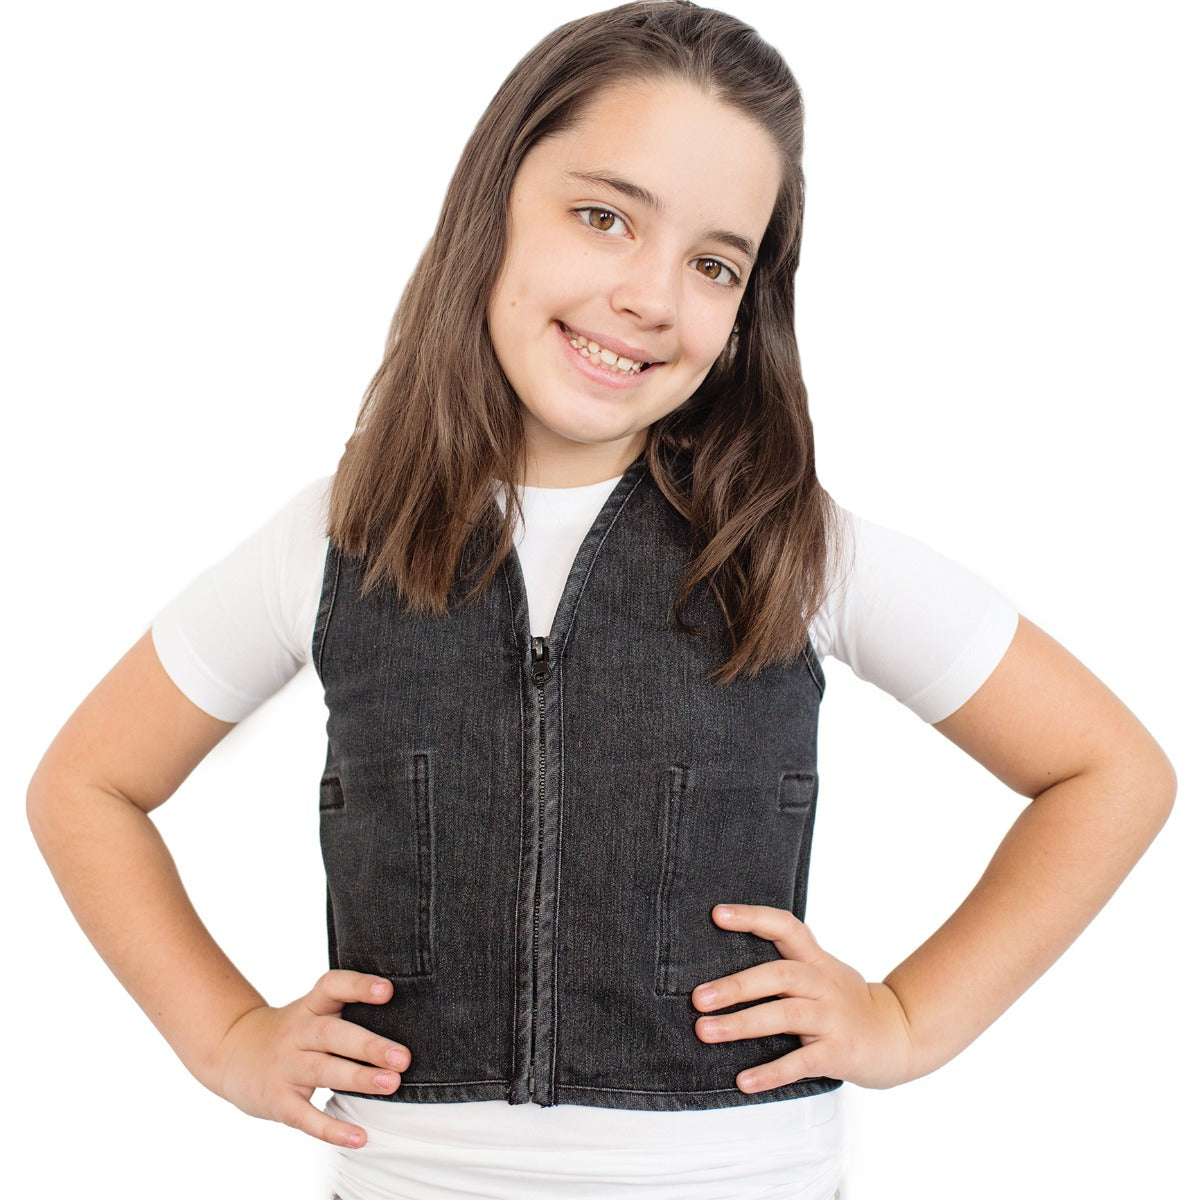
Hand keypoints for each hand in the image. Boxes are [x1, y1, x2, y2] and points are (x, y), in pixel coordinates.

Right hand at [211, 970, 410, 1147]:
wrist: (233, 1053)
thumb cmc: (294, 1032)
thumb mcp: (312, 1011)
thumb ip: (348, 1011)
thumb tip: (410, 1018)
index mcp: (310, 1006)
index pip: (332, 987)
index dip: (358, 986)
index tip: (387, 990)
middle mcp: (297, 1032)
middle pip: (333, 1034)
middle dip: (369, 1046)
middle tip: (403, 1057)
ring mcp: (286, 1066)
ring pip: (324, 1071)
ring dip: (359, 1079)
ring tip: (392, 1084)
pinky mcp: (278, 1101)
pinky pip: (306, 1117)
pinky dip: (333, 1129)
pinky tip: (360, 1137)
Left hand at [692, 904, 912, 1092]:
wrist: (901, 1034)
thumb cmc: (847, 1004)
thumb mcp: (822, 974)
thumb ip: (786, 968)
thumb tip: (725, 970)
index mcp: (816, 961)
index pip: (786, 927)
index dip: (753, 917)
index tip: (717, 914)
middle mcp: (823, 984)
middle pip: (778, 975)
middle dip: (735, 986)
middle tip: (697, 997)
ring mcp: (833, 1018)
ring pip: (785, 1016)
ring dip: (742, 1024)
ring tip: (706, 1031)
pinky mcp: (840, 1052)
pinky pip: (802, 1062)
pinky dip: (771, 1072)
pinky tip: (743, 1081)